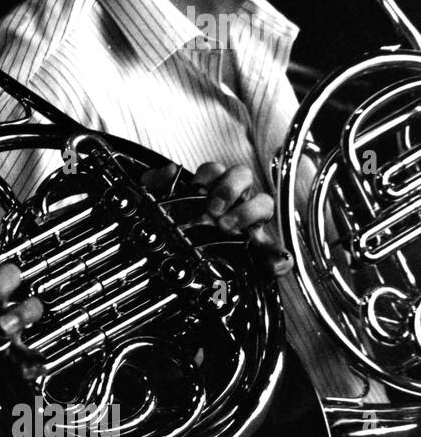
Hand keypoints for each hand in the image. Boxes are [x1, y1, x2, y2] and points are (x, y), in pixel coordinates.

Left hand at [143, 161, 291, 275]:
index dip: (208, 175)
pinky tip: (273, 265)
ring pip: (263, 202)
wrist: (176, 258)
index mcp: (209, 188)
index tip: (196, 189)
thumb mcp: (159, 205)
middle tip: (212, 209)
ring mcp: (247, 222)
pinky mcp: (257, 248)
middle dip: (228, 188)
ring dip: (247, 212)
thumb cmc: (176, 224)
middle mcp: (232, 200)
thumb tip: (169, 171)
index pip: (215, 170)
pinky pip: (275, 250)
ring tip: (228, 227)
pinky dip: (279, 256)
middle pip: (242, 176)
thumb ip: (156, 185)